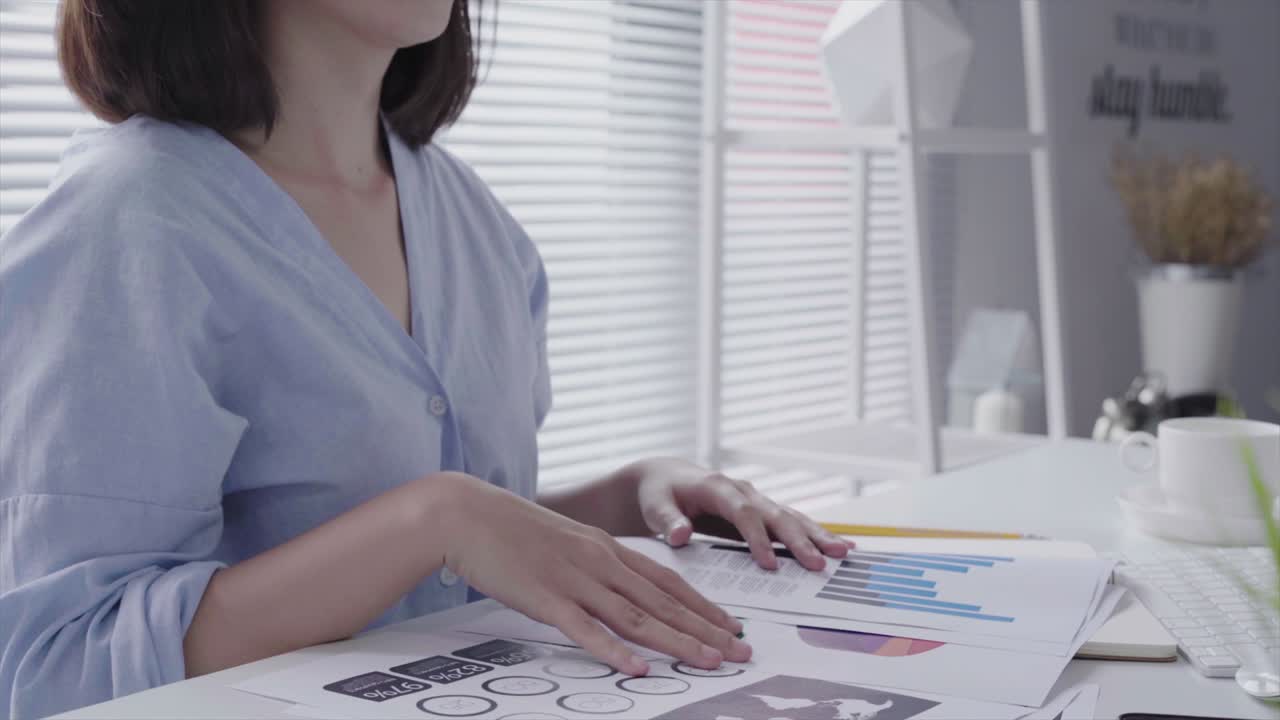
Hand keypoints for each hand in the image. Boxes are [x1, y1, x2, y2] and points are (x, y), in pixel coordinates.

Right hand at [435, 474, 751, 675]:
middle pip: (663, 601)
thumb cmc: (510, 530)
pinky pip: (585, 629)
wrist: (464, 513)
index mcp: (605, 547)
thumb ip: (594, 563)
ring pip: (636, 617)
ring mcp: (574, 580)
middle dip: (707, 629)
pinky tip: (639, 668)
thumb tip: (619, 589)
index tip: (732, 626)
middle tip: (743, 651)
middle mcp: (599, 561)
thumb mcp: (564, 542)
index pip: (667, 580)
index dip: (703, 606)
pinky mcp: (544, 598)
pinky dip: (615, 651)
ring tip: (713, 662)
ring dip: (679, 641)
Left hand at [629, 458, 852, 570]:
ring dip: (816, 535)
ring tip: (844, 552)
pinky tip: (839, 546)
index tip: (770, 565)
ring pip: (790, 516)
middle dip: (799, 539)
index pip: (742, 514)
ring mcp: (755, 500)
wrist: (665, 478)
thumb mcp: (655, 506)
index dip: (757, 538)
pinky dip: (814, 534)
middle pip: (775, 514)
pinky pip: (791, 522)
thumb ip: (667, 520)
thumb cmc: (659, 494)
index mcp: (717, 487)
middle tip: (820, 563)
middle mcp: (742, 490)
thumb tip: (680, 535)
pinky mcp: (761, 511)